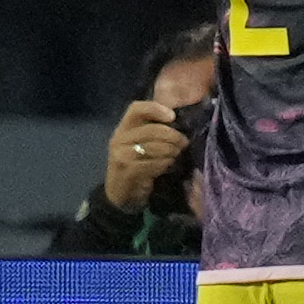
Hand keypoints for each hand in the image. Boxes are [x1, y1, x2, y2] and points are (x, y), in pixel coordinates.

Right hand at [103, 99, 186, 214]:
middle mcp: (119, 139)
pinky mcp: (128, 171)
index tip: (172, 116)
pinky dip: (164, 164)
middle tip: (184, 143)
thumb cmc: (136, 165)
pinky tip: (168, 166)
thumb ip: (153, 132)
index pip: (136, 109)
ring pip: (155, 147)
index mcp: (123, 128)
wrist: (120, 194)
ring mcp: (121, 155)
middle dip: (173, 136)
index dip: (155, 109)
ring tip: (176, 155)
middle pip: (152, 130)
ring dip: (171, 152)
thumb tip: (179, 122)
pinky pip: (153, 164)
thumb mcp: (140, 145)